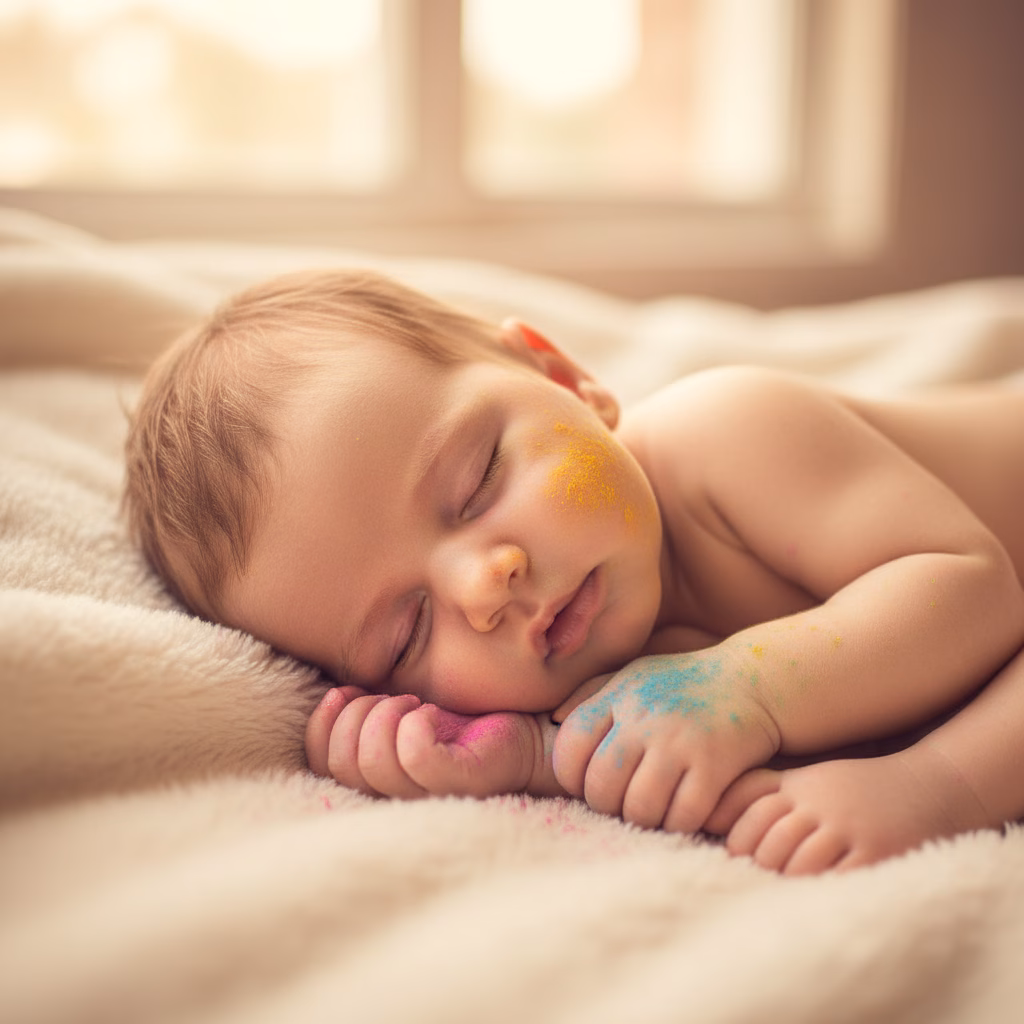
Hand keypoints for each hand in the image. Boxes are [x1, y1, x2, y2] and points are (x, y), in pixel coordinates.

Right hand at [305, 687, 560, 798]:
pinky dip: (416, 724)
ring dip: (386, 716)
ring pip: (375, 762)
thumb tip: (335, 692)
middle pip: (343, 763)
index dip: (322, 724)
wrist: (533, 730)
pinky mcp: (463, 783)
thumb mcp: (407, 710)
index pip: (322, 764)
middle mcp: (400, 798)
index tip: (343, 691)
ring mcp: (432, 796)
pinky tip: (433, 714)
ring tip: (415, 702)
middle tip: (393, 696)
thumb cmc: (468, 721)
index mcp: (380, 782)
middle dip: (357, 716)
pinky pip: (415, 756)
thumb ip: (370, 711)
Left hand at [552, 653, 778, 832]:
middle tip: (624, 804)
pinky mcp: (715, 763)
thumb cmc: (685, 685)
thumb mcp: (635, 675)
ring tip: (654, 811)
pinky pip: (682, 815)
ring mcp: (680, 739)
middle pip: (601, 785)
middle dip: (608, 806)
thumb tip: (553, 720)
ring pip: (639, 808)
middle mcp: (644, 715)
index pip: (570, 746)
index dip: (571, 775)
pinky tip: (685, 813)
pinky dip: (679, 824)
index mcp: (620, 695)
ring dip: (644, 820)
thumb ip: (592, 695)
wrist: (754, 680)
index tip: (590, 782)